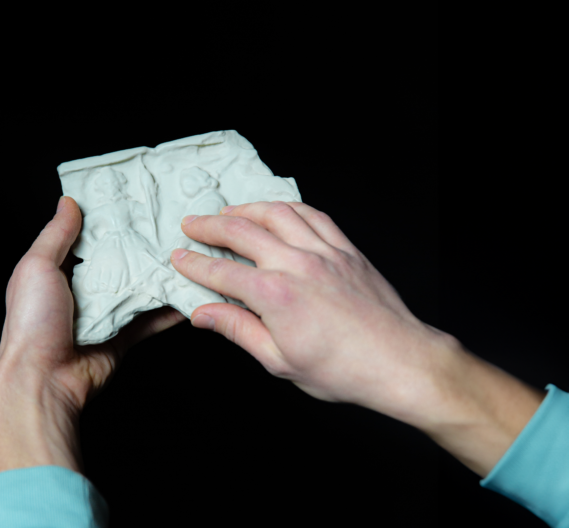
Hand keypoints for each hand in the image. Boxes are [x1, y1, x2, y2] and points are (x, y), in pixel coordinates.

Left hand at [0, 196, 183, 482]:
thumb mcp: (37, 267)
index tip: (135, 203)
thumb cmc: (32, 323)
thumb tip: (67, 202)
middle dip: (141, 249)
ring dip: (159, 278)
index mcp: (58, 272)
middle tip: (170, 227)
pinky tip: (187, 296)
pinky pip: (149, 321)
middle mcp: (82, 292)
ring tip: (186, 257)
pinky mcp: (121, 337)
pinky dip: (168, 311)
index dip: (109, 223)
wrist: (43, 379)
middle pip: (118, 264)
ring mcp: (103, 316)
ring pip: (138, 291)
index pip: (88, 241)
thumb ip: (56, 235)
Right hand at [171, 201, 543, 475]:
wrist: (399, 361)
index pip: (221, 273)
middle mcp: (296, 264)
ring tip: (228, 212)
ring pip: (276, 213)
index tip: (179, 258)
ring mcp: (323, 251)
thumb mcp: (279, 361)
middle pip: (242, 232)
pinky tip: (278, 211)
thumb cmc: (342, 370)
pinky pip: (313, 215)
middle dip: (210, 226)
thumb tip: (203, 314)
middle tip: (192, 225)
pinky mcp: (345, 249)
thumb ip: (238, 330)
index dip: (194, 264)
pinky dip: (289, 208)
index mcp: (275, 295)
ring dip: (246, 208)